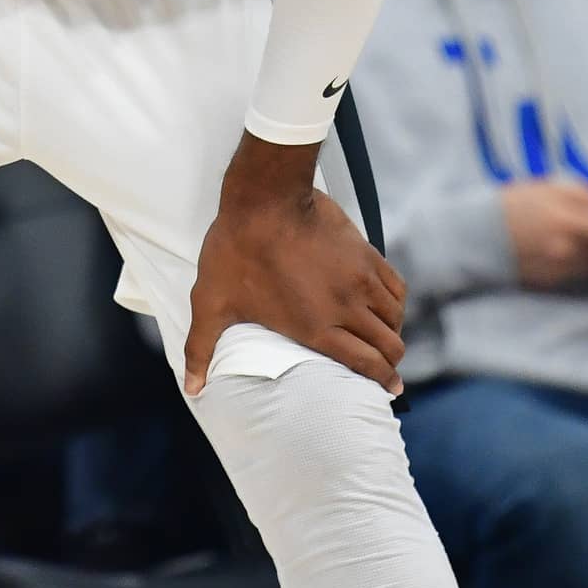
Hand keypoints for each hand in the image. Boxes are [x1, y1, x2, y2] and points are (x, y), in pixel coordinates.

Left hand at [185, 138, 406, 397]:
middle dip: (391, 361)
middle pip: (389, 344)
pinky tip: (386, 304)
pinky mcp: (365, 252)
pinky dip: (395, 301)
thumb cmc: (236, 250)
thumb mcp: (212, 303)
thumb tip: (192, 388)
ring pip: (395, 315)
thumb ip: (202, 349)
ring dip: (393, 330)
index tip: (390, 389)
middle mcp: (346, 307)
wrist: (264, 198)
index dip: (383, 381)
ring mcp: (360, 278)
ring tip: (383, 337)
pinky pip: (395, 285)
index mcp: (316, 327)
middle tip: (385, 367)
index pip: (366, 364)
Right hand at [501, 181, 587, 288]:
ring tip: (583, 237)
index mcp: (569, 224)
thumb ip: (582, 195)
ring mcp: (560, 270)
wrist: (477, 234)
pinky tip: (567, 249)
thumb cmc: (513, 204)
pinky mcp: (551, 282)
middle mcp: (569, 252)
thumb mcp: (548, 187)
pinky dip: (579, 262)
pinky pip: (577, 273)